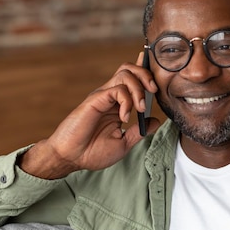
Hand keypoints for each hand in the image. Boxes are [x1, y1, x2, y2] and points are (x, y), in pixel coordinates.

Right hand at [19, 52, 160, 178]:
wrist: (72, 158)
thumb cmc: (92, 153)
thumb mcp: (123, 144)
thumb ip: (139, 132)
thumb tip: (155, 121)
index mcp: (117, 105)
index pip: (132, 81)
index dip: (145, 72)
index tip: (157, 73)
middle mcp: (110, 97)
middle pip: (130, 70)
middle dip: (146, 74)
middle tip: (154, 90)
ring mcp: (103, 96)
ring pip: (125, 74)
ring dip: (139, 88)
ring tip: (141, 108)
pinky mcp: (96, 99)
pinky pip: (117, 89)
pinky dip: (127, 101)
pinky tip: (124, 118)